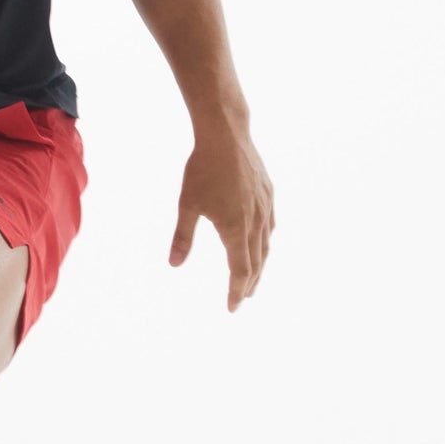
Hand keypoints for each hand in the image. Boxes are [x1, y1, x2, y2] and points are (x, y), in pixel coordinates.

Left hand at [169, 122, 274, 311]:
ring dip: (260, 264)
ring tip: (253, 278)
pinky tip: (262, 242)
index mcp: (235, 228)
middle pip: (256, 262)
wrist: (227, 135)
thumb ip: (182, 237)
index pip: (239, 269)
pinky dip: (266, 241)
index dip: (236, 291)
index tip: (232, 308)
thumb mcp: (187, 205)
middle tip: (243, 298)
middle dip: (249, 283)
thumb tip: (174, 265)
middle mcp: (255, 221)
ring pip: (266, 244)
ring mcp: (265, 207)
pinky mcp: (268, 194)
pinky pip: (271, 225)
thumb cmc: (202, 170)